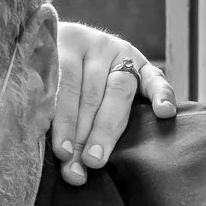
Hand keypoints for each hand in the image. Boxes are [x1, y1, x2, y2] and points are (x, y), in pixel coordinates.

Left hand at [52, 21, 176, 185]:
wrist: (63, 41)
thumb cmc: (49, 70)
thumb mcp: (41, 76)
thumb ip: (43, 103)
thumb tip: (51, 151)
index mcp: (64, 44)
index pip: (65, 86)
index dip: (64, 121)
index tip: (63, 153)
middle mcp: (93, 45)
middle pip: (91, 94)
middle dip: (85, 135)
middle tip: (83, 164)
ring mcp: (119, 51)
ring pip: (117, 92)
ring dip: (106, 130)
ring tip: (97, 158)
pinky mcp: (141, 60)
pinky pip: (155, 78)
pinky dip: (162, 94)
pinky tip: (164, 112)